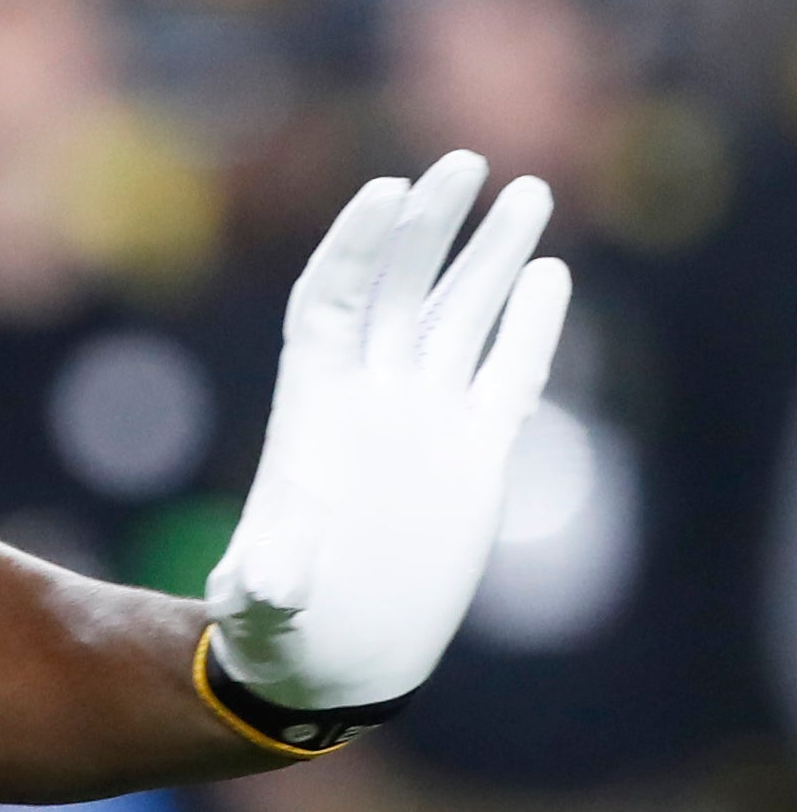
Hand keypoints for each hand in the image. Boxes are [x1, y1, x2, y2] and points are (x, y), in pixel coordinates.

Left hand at [208, 151, 569, 713]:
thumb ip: (267, 581)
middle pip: (399, 289)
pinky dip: (527, 328)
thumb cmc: (277, 623)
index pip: (331, 301)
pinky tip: (549, 275)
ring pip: (458, 317)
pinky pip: (504, 374)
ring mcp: (423, 418)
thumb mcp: (262, 600)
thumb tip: (265, 583)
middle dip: (429, 227)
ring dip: (490, 257)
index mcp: (313, 406)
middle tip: (464, 162)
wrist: (329, 649)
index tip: (386, 192)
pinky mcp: (473, 454)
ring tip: (527, 190)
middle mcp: (370, 396)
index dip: (356, 247)